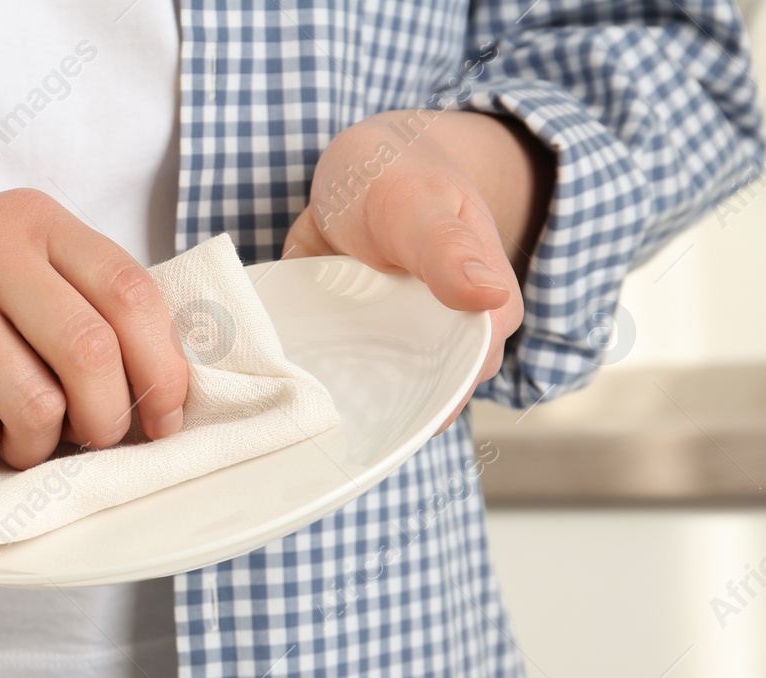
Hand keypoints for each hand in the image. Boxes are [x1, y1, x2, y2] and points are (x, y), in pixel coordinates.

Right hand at [0, 188, 188, 469]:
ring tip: (18, 435)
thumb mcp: (12, 257)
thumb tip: (159, 397)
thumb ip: (79, 299)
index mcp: (38, 220)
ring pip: (34, 405)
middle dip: (107, 419)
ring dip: (38, 444)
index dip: (163, 369)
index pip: (132, 293)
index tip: (164, 420)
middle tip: (93, 440)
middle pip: (91, 352)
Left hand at [281, 110, 553, 431]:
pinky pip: (333, 380)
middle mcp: (443, 342)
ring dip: (334, 410)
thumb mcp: (417, 202)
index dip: (422, 408)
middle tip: (317, 425)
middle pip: (413, 404)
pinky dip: (306, 387)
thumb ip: (448, 248)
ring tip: (292, 418)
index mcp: (483, 316)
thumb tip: (490, 295)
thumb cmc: (398, 173)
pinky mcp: (351, 346)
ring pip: (371, 399)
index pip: (462, 382)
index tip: (374, 425)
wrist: (354, 164)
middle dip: (371, 420)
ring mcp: (393, 348)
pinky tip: (275, 399)